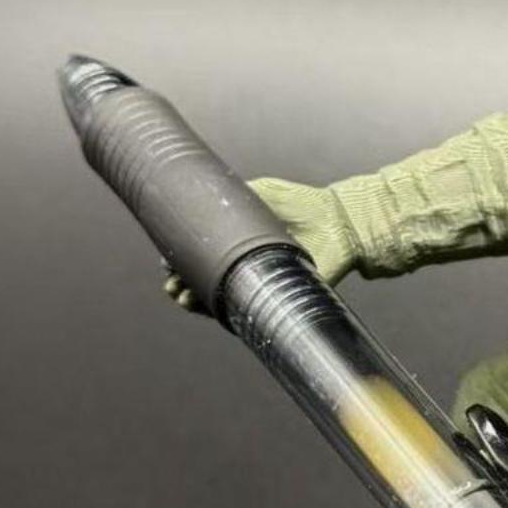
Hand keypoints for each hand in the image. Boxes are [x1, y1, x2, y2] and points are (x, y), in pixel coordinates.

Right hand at [163, 176, 358, 310]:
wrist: (339, 221)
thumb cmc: (305, 205)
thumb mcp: (262, 193)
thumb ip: (234, 198)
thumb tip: (199, 203)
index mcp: (239, 243)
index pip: (203, 259)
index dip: (183, 264)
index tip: (168, 265)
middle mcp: (247, 265)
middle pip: (206, 283)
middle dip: (183, 286)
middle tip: (172, 285)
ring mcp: (262, 284)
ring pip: (221, 300)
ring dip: (197, 302)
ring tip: (182, 296)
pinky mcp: (280, 298)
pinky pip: (247, 312)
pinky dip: (223, 314)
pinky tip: (207, 307)